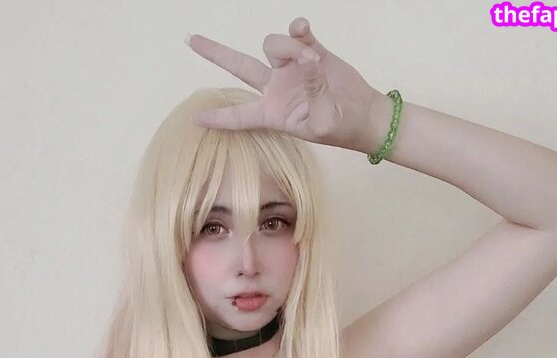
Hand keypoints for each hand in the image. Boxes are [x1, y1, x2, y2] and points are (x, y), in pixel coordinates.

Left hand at [185, 16, 383, 151]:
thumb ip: (311, 90)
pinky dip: (298, 29)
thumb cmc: (342, 128)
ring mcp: (291, 68)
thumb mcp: (323, 121)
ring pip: (273, 45)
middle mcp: (277, 88)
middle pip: (239, 67)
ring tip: (313, 61)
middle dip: (215, 53)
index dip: (219, 118)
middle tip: (190, 39)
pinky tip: (304, 30)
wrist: (365, 115)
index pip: (240, 116)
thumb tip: (305, 60)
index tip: (197, 119)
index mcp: (274, 113)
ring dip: (288, 47)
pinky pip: (296, 32)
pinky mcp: (310, 51)